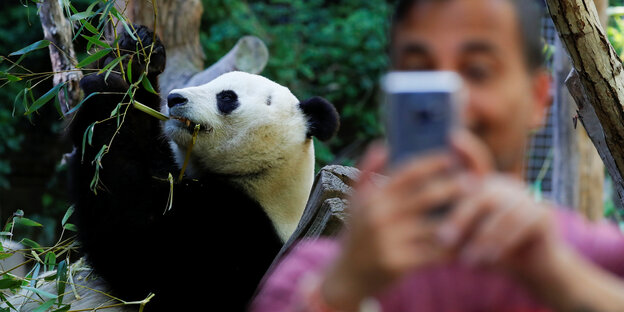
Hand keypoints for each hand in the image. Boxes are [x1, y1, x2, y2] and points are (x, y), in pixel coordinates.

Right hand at [321, 143, 470, 310]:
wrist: (348, 275)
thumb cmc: (359, 233)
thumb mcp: (356, 201)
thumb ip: (368, 171)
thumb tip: (382, 144)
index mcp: (373, 196)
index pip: (408, 172)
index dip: (433, 162)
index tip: (453, 158)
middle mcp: (379, 215)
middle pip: (426, 196)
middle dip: (454, 187)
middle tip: (476, 183)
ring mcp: (388, 239)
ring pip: (434, 226)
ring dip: (458, 220)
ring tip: (477, 212)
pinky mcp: (397, 263)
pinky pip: (433, 253)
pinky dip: (452, 248)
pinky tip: (466, 242)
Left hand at [440, 130, 560, 277]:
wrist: (531, 269)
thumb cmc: (490, 252)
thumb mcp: (466, 237)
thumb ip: (449, 223)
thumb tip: (418, 220)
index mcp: (487, 184)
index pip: (475, 164)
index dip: (467, 150)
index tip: (452, 136)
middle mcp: (507, 185)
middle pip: (483, 193)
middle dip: (461, 218)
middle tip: (442, 240)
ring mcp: (528, 197)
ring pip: (501, 213)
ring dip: (481, 239)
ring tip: (466, 261)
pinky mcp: (543, 214)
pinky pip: (519, 226)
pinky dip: (501, 244)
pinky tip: (489, 260)